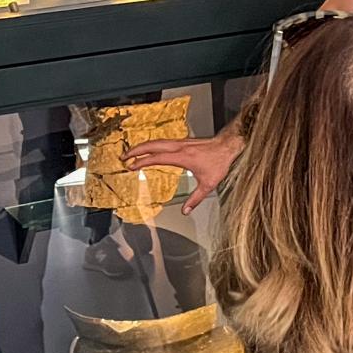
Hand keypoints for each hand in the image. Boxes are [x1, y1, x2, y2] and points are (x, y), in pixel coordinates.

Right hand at [123, 130, 242, 214]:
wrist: (228, 145)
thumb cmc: (219, 162)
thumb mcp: (208, 184)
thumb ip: (196, 199)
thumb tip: (185, 211)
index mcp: (182, 157)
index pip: (156, 158)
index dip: (142, 161)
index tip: (131, 166)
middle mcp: (179, 147)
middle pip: (152, 145)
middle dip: (136, 150)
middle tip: (124, 157)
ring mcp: (180, 142)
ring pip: (156, 141)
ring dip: (143, 146)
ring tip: (132, 153)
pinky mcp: (183, 141)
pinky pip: (163, 141)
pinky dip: (152, 144)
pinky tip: (150, 149)